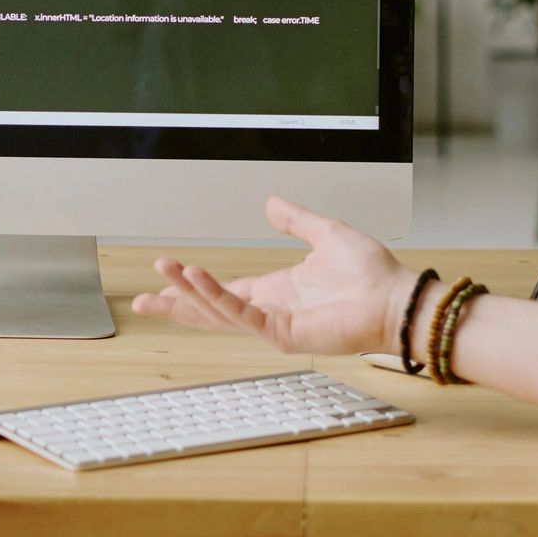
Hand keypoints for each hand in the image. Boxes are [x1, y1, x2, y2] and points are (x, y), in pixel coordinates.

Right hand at [131, 195, 420, 356]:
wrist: (395, 298)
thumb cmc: (371, 273)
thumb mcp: (324, 233)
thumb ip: (295, 219)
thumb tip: (271, 203)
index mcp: (276, 290)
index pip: (223, 291)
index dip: (193, 284)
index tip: (168, 274)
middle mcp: (270, 310)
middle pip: (209, 310)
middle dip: (175, 304)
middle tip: (142, 300)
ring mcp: (273, 325)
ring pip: (218, 312)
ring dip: (189, 294)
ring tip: (163, 275)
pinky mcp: (283, 333)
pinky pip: (241, 315)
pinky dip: (217, 297)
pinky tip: (198, 279)